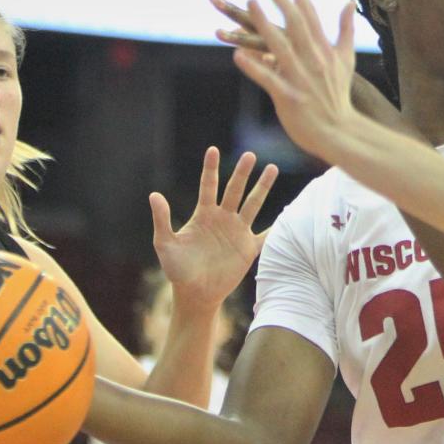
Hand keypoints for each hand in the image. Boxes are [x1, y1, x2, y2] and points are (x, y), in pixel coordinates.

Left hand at [149, 146, 277, 309]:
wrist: (195, 293)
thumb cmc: (177, 269)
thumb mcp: (165, 244)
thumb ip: (162, 219)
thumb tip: (154, 194)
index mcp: (203, 215)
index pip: (208, 186)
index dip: (210, 168)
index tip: (213, 150)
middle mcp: (222, 219)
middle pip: (234, 190)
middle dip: (242, 173)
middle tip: (251, 155)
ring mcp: (237, 232)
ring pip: (253, 204)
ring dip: (262, 187)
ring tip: (272, 168)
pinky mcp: (248, 248)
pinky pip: (266, 234)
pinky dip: (278, 226)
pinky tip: (289, 215)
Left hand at [213, 0, 396, 126]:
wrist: (341, 130)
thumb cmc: (339, 95)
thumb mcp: (346, 58)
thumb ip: (346, 29)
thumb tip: (349, 2)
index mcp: (323, 48)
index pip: (309, 10)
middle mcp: (312, 58)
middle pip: (294, 22)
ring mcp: (300, 77)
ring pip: (279, 46)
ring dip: (263, 24)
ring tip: (250, 3)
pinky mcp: (289, 96)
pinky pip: (268, 79)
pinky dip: (254, 67)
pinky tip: (237, 55)